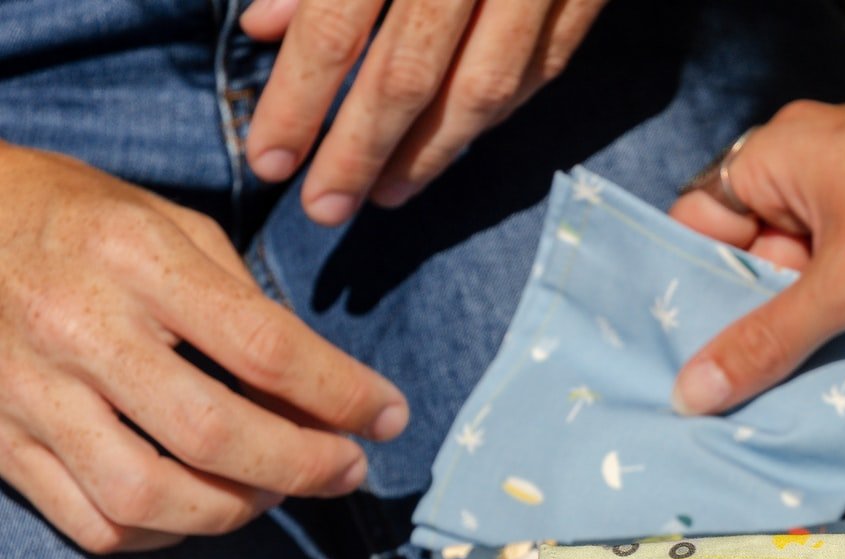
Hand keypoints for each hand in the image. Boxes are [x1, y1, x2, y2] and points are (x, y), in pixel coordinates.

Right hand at [0, 145, 406, 552]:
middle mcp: (79, 327)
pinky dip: (162, 535)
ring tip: (271, 491)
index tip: (388, 416)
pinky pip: (93, 523)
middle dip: (303, 466)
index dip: (344, 395)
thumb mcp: (170, 224)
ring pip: (148, 497)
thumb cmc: (75, 220)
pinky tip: (196, 508)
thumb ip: (244, 304)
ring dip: (233, 510)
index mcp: (135, 259)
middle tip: (346, 468)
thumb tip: (321, 390)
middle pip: (214, 434)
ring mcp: (30, 391)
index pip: (266, 348)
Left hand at [241, 0, 610, 222]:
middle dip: (358, 151)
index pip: (336, 27)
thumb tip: (267, 28)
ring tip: (385, 195)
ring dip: (431, 154)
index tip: (270, 162)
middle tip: (323, 212)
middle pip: (408, 74)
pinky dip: (498, 113)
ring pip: (485, 87)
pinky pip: (545, 66)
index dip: (300, 103)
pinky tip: (455, 143)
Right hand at [667, 102, 844, 416]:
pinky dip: (839, 336)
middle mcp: (816, 174)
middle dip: (740, 322)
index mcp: (783, 153)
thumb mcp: (840, 286)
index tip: (668, 351)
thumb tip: (694, 390)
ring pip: (802, 284)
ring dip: (793, 338)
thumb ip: (765, 340)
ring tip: (757, 404)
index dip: (686, 283)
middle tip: (711, 395)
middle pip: (750, 257)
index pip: (702, 218)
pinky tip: (822, 387)